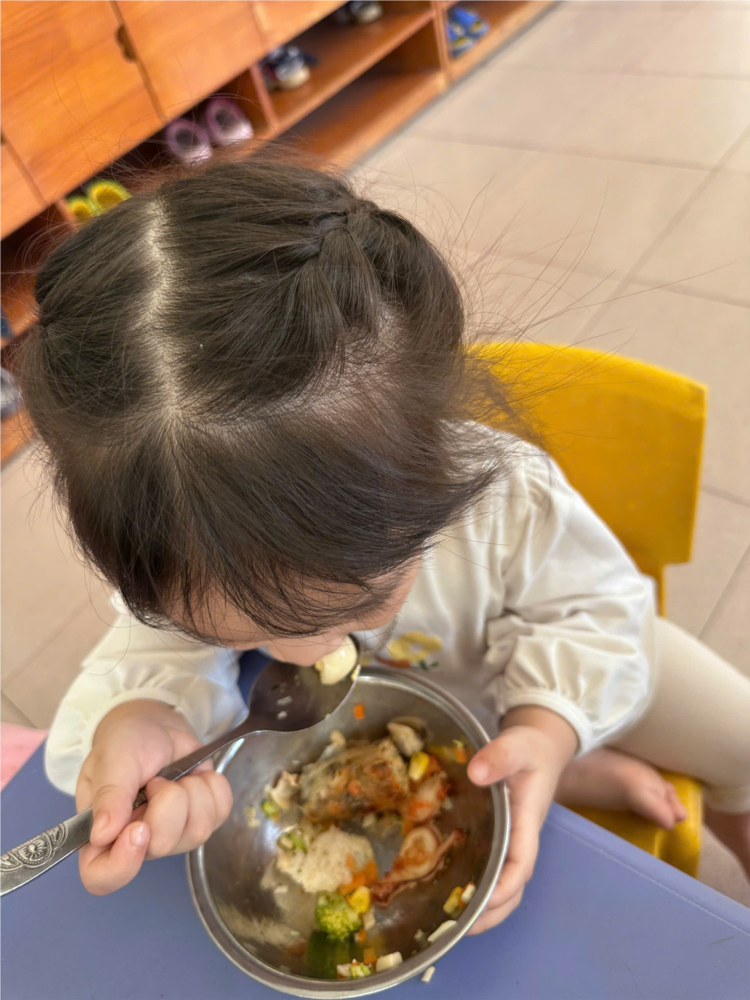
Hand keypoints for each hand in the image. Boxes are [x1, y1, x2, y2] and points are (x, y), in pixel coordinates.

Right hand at [75, 699, 232, 894]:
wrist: (155, 726)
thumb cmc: (124, 743)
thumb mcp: (111, 761)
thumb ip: (108, 796)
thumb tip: (102, 836)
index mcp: (102, 836)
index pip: (102, 878)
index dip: (122, 865)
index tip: (138, 829)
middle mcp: (136, 844)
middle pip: (161, 847)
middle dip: (167, 804)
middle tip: (156, 780)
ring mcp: (173, 835)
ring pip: (197, 832)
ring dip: (191, 792)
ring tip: (174, 775)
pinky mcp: (201, 819)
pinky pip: (220, 814)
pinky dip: (213, 787)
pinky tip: (196, 775)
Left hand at [466, 706, 577, 932]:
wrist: (540, 744)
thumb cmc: (530, 747)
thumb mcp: (517, 743)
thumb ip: (500, 755)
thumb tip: (476, 773)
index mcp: (527, 821)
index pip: (521, 864)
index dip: (504, 887)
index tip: (483, 902)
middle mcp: (520, 839)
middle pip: (513, 887)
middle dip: (491, 912)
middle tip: (459, 928)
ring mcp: (511, 841)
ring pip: (503, 884)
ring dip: (483, 907)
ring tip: (451, 922)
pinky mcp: (499, 838)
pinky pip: (491, 868)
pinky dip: (475, 885)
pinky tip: (448, 889)